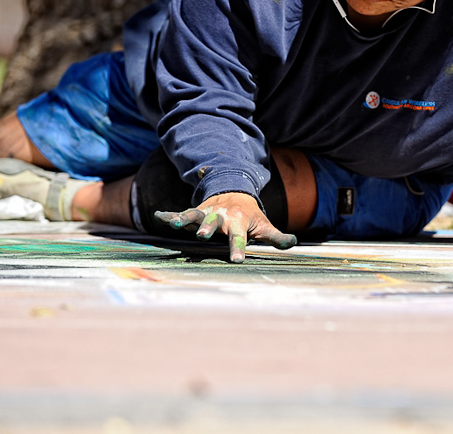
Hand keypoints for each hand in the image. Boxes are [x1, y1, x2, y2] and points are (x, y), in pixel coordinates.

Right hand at [154, 192, 296, 262]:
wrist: (235, 192)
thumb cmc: (250, 216)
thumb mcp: (264, 225)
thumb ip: (276, 237)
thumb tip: (294, 242)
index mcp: (239, 222)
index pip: (239, 238)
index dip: (238, 249)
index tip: (236, 261)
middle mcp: (221, 217)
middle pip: (213, 223)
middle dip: (206, 228)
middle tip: (201, 236)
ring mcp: (207, 213)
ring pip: (194, 215)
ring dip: (184, 218)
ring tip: (173, 223)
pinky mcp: (195, 212)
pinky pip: (181, 212)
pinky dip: (169, 214)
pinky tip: (159, 216)